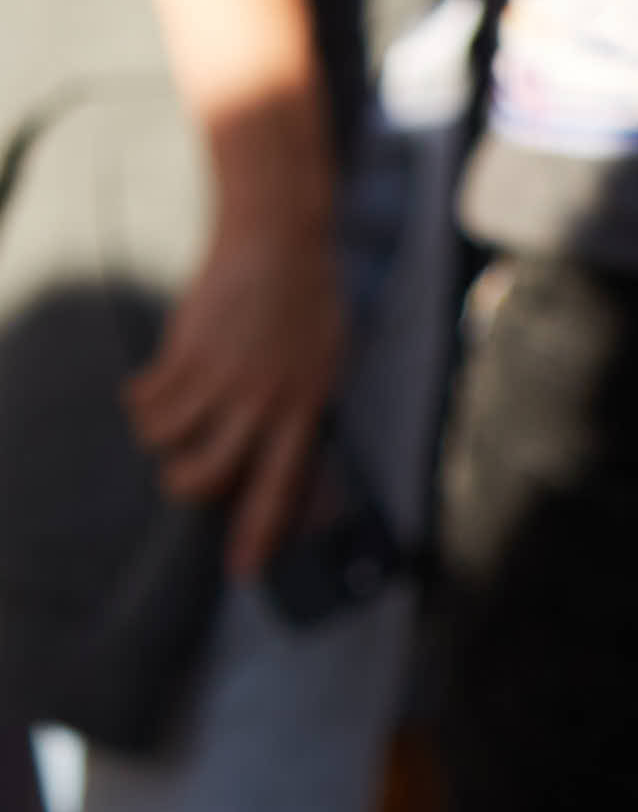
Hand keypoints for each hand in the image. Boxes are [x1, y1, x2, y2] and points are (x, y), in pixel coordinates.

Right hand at [125, 155, 345, 581]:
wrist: (278, 240)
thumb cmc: (305, 302)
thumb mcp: (322, 359)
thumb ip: (300, 409)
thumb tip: (276, 462)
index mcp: (308, 402)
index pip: (284, 482)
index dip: (259, 530)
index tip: (243, 571)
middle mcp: (265, 397)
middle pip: (208, 476)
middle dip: (184, 483)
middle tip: (184, 466)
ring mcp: (223, 376)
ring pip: (166, 441)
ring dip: (160, 432)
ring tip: (174, 405)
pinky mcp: (186, 353)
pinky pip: (144, 401)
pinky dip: (141, 397)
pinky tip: (158, 378)